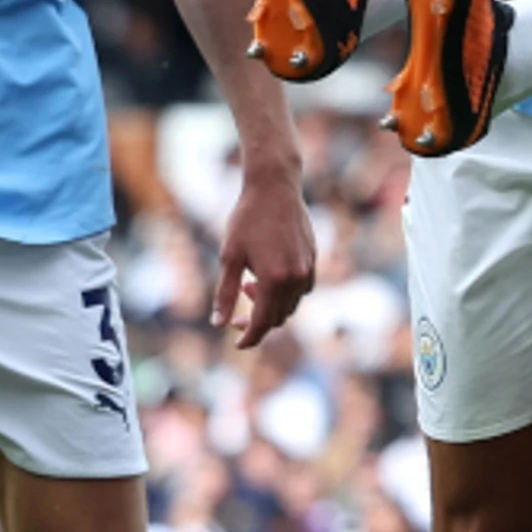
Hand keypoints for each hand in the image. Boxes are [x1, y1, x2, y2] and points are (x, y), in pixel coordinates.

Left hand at [213, 175, 315, 349]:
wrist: (275, 187)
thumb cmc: (246, 219)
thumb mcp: (229, 256)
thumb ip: (224, 293)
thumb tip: (218, 324)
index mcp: (274, 279)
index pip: (262, 322)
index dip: (249, 337)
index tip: (238, 344)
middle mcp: (296, 278)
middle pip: (278, 317)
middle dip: (256, 320)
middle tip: (235, 311)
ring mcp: (308, 269)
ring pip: (291, 304)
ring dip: (270, 305)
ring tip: (249, 283)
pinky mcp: (314, 259)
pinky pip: (303, 288)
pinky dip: (285, 292)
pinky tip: (269, 275)